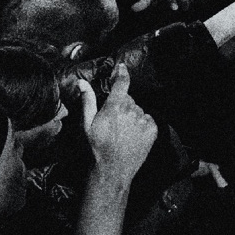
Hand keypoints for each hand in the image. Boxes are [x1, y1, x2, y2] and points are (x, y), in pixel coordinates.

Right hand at [79, 63, 154, 179]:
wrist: (114, 168)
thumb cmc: (98, 146)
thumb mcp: (87, 123)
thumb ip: (88, 100)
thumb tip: (82, 82)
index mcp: (115, 106)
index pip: (121, 83)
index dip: (122, 73)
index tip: (122, 67)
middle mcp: (132, 111)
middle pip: (128, 99)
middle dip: (121, 104)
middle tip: (113, 120)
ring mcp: (144, 121)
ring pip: (138, 110)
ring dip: (132, 115)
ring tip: (123, 130)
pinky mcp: (153, 130)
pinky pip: (147, 119)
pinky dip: (142, 123)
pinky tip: (133, 134)